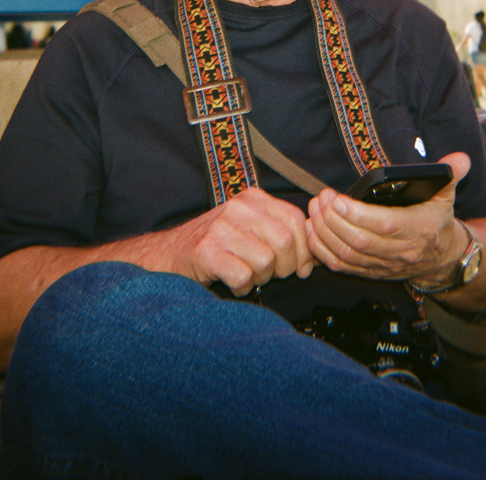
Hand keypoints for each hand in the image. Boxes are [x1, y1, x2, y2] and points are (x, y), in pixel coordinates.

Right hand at [165, 188, 313, 296]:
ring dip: (261, 279)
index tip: (301, 267)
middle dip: (285, 267)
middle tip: (271, 275)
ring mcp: (220, 228)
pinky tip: (232, 282)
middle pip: (285, 241)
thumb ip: (280, 231)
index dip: (305, 249)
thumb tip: (315, 254)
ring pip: (266, 261)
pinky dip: (241, 288)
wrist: (170, 255)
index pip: (296, 219)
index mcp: (253, 198)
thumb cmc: (217, 245)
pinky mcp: (206, 252)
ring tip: (246, 275)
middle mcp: (238, 208)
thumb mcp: (250, 227)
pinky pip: (242, 277)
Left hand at [305, 152, 470, 281]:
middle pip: (359, 241)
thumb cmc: (436, 222)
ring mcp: (383, 265)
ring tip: (315, 209)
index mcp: (418, 230)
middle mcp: (400, 252)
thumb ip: (451, 174)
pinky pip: (341, 267)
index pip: (385, 225)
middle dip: (334, 220)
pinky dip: (322, 250)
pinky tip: (313, 230)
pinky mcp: (370, 272)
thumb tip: (460, 158)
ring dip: (324, 233)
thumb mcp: (447, 196)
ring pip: (347, 255)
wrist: (440, 259)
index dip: (358, 214)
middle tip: (320, 198)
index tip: (337, 197)